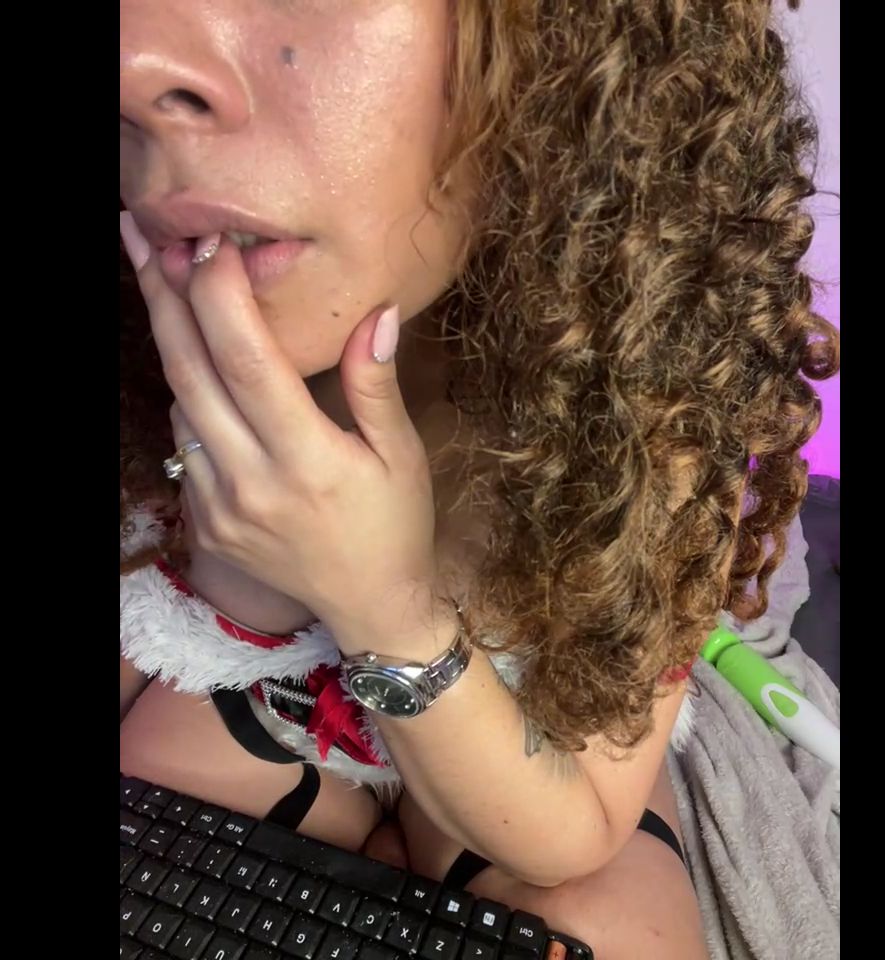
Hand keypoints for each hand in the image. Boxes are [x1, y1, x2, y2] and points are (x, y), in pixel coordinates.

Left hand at [120, 215, 443, 654]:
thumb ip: (376, 384)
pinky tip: (204, 372)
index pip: (249, 362)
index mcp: (307, 460)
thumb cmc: (395, 525)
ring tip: (169, 284)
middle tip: (142, 237)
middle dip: (163, 297)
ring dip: (172, 342)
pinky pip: (183, 445)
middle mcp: (251, 483)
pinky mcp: (205, 525)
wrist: (370, 605)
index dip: (222, 297)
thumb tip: (377, 312)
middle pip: (190, 374)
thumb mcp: (401, 454)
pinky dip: (189, 399)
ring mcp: (220, 509)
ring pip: (178, 405)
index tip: (213, 244)